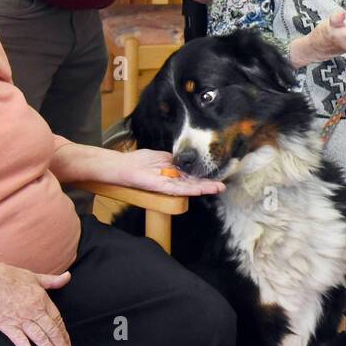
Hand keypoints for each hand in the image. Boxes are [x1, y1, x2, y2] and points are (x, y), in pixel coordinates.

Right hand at [0, 256, 73, 345]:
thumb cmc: (8, 276)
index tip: (68, 344)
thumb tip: (67, 276)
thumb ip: (52, 281)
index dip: (64, 334)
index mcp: (42, 300)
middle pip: (52, 332)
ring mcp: (20, 320)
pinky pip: (20, 341)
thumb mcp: (34, 277)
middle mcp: (34, 311)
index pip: (57, 320)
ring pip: (40, 338)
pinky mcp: (6, 326)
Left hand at [108, 148, 225, 195]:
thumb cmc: (138, 161)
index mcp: (172, 173)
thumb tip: (184, 159)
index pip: (191, 176)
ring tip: (217, 188)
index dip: (203, 177)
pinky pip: (177, 189)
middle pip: (193, 183)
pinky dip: (190, 189)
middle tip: (222, 186)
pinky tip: (200, 189)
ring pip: (188, 188)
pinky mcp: (161, 187)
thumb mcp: (161, 156)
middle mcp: (171, 180)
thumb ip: (172, 160)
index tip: (216, 177)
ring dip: (203, 188)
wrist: (123, 166)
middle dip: (207, 185)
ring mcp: (167, 184)